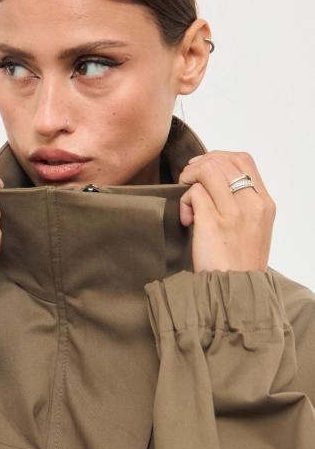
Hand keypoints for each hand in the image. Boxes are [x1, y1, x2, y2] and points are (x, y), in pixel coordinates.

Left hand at [177, 150, 275, 272]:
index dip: (217, 158)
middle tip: (187, 182)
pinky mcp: (213, 223)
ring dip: (189, 179)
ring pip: (208, 170)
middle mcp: (252, 204)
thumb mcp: (252, 229)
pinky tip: (186, 219)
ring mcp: (234, 213)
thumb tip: (213, 181)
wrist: (234, 291)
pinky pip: (194, 193)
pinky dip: (184, 201)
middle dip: (198, 166)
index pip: (243, 160)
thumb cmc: (238, 263)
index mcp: (265, 203)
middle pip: (222, 161)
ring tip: (187, 200)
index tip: (202, 170)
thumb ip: (241, 204)